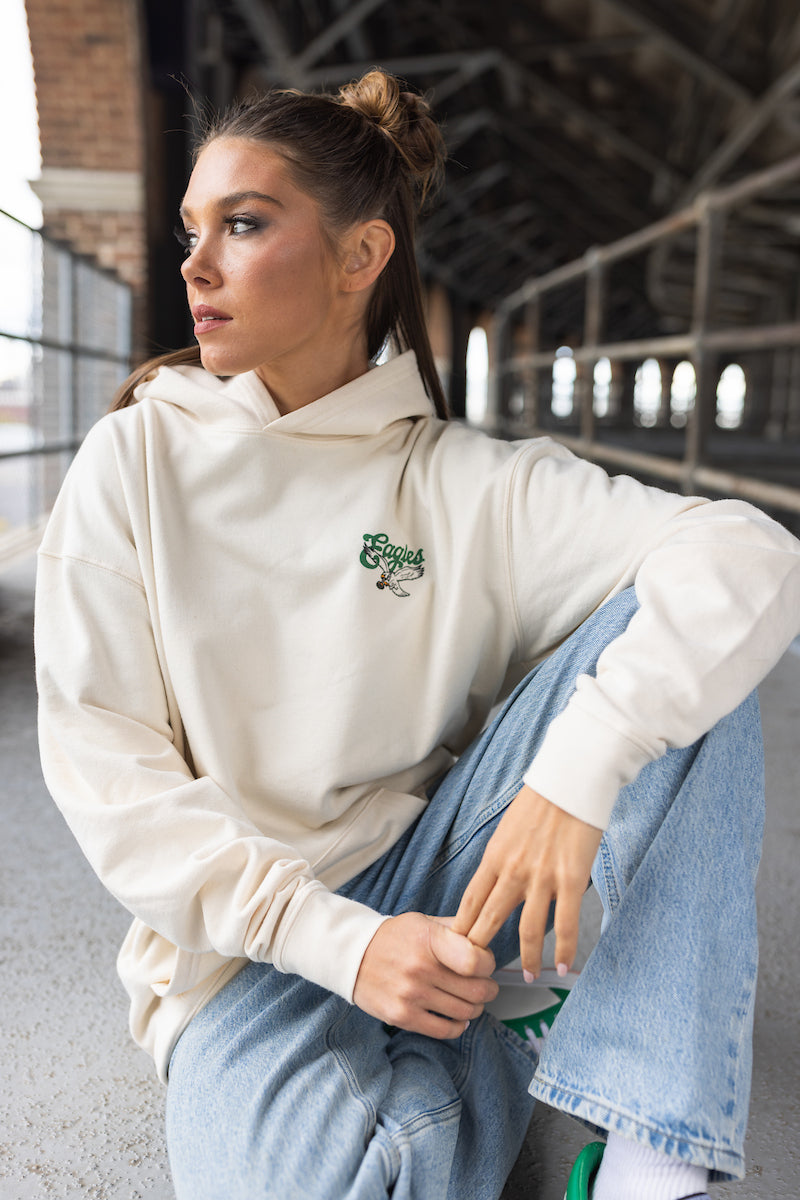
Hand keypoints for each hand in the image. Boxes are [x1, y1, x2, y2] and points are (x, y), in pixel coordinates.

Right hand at [353, 913, 498, 1037]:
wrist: (352, 955)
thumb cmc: (394, 938)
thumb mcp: (423, 922)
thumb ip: (455, 929)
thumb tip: (485, 941)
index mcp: (428, 939)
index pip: (474, 960)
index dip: (488, 963)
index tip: (485, 963)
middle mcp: (420, 968)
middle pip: (476, 990)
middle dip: (488, 989)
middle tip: (485, 985)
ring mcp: (410, 995)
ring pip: (465, 1012)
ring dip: (475, 1007)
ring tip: (470, 1000)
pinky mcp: (402, 1017)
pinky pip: (445, 1030)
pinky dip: (459, 1025)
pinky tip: (457, 1016)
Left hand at [451, 785, 601, 977]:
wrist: (570, 781)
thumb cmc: (541, 802)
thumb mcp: (508, 830)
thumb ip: (502, 859)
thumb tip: (497, 883)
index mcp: (494, 857)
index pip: (471, 902)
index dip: (462, 930)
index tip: (456, 949)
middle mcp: (513, 871)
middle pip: (490, 920)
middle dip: (482, 951)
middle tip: (479, 973)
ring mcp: (541, 877)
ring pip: (527, 930)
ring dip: (526, 958)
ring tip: (526, 975)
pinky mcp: (570, 879)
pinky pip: (565, 924)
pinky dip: (563, 950)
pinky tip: (562, 966)